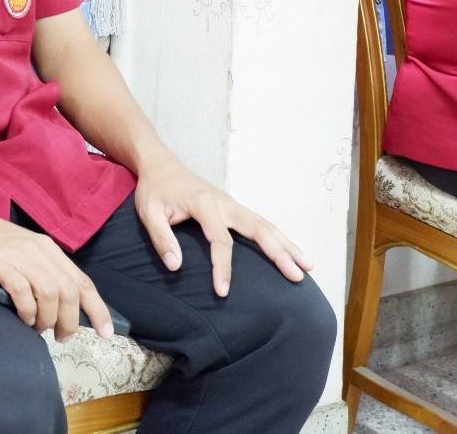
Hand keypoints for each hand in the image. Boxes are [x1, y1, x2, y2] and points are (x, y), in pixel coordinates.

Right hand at [0, 207, 113, 339]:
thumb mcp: (23, 253)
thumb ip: (41, 273)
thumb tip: (59, 307)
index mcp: (48, 248)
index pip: (82, 280)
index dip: (98, 308)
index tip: (106, 332)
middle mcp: (38, 250)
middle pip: (69, 290)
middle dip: (70, 321)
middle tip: (61, 337)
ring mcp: (19, 255)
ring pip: (50, 292)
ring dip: (49, 318)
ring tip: (38, 329)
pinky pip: (22, 289)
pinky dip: (27, 309)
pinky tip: (22, 317)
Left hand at [133, 159, 310, 296]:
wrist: (160, 164)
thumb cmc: (154, 189)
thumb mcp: (148, 212)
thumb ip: (161, 238)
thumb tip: (176, 267)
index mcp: (204, 204)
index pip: (220, 240)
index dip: (222, 267)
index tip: (223, 292)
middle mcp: (225, 203)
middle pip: (258, 229)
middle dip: (279, 253)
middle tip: (297, 275)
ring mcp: (232, 204)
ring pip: (266, 225)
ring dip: (287, 245)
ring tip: (308, 266)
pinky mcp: (234, 208)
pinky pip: (261, 223)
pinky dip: (278, 237)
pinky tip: (291, 251)